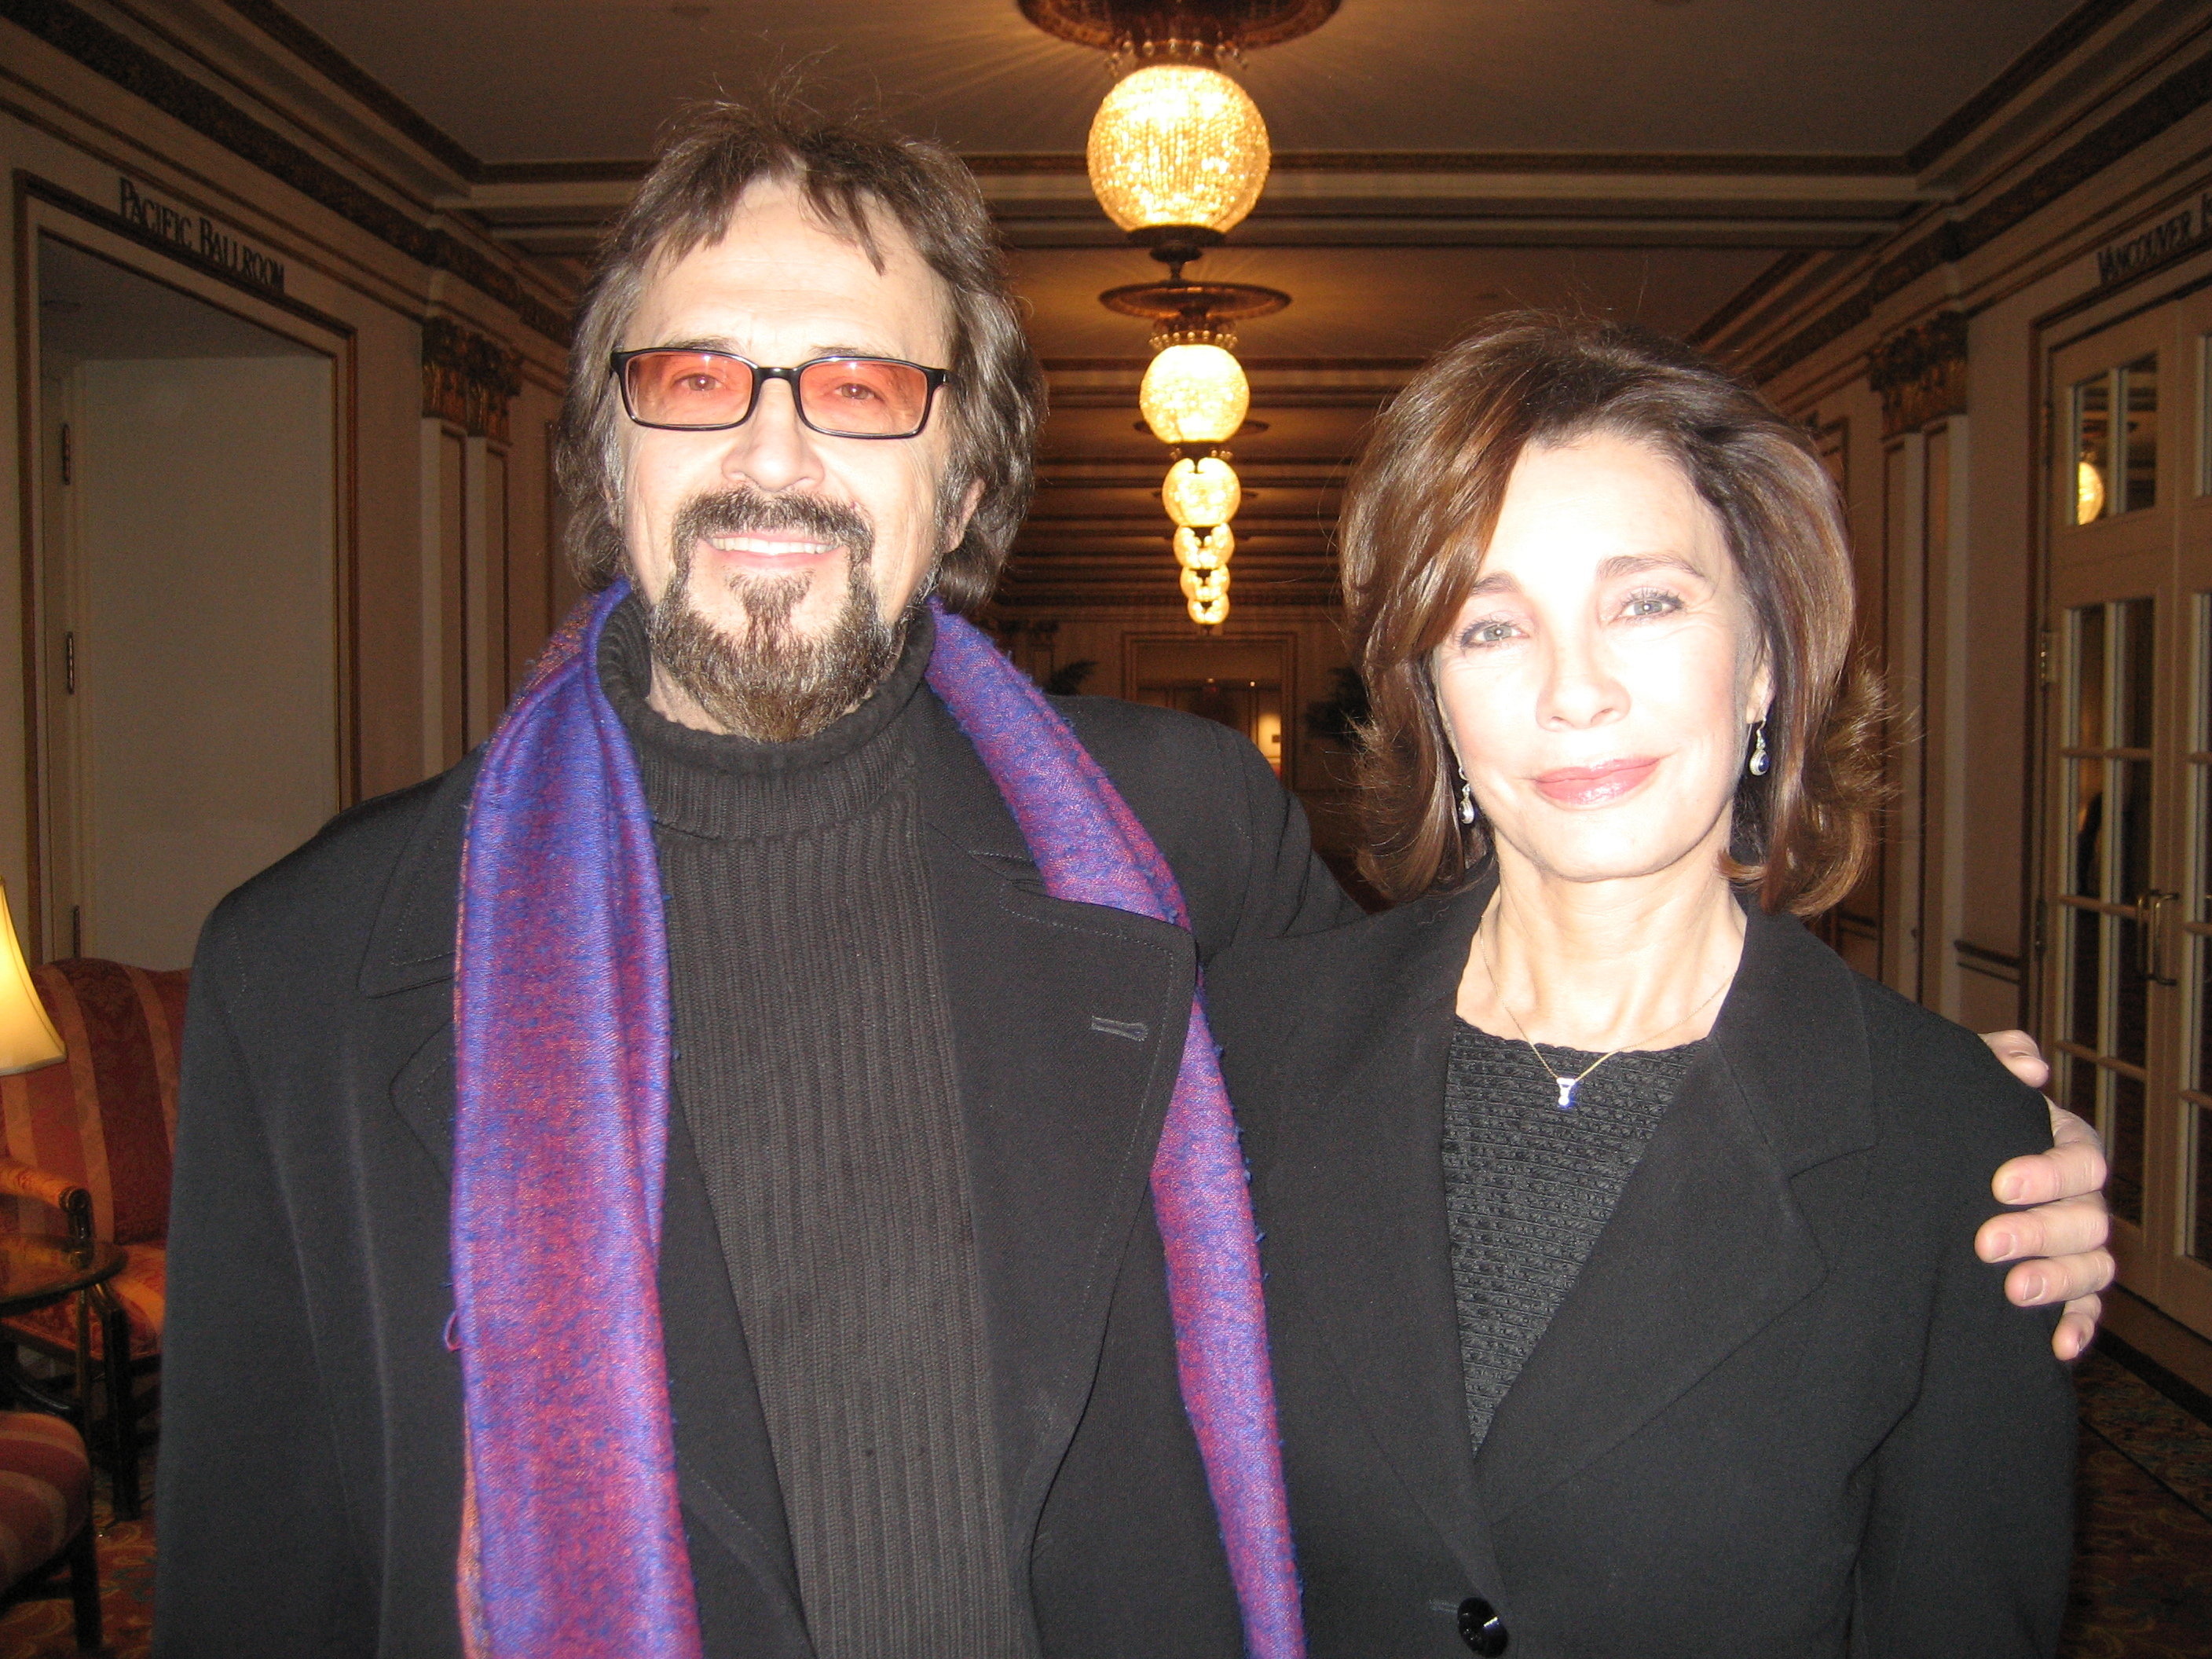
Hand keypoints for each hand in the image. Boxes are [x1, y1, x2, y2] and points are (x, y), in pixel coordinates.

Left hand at [1975, 1027, 2111, 1361]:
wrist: (1916, 1164)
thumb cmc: (1949, 1119)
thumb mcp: (1961, 1085)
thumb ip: (1991, 1062)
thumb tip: (2030, 1068)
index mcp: (2061, 1144)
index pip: (2081, 1158)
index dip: (2049, 1172)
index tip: (1998, 1182)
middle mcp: (2077, 1197)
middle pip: (2088, 1220)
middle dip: (2041, 1234)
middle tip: (1985, 1243)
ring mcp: (2072, 1246)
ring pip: (2094, 1268)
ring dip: (2059, 1282)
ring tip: (2013, 1292)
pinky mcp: (2061, 1289)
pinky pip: (2086, 1312)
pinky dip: (2078, 1328)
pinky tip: (2056, 1345)